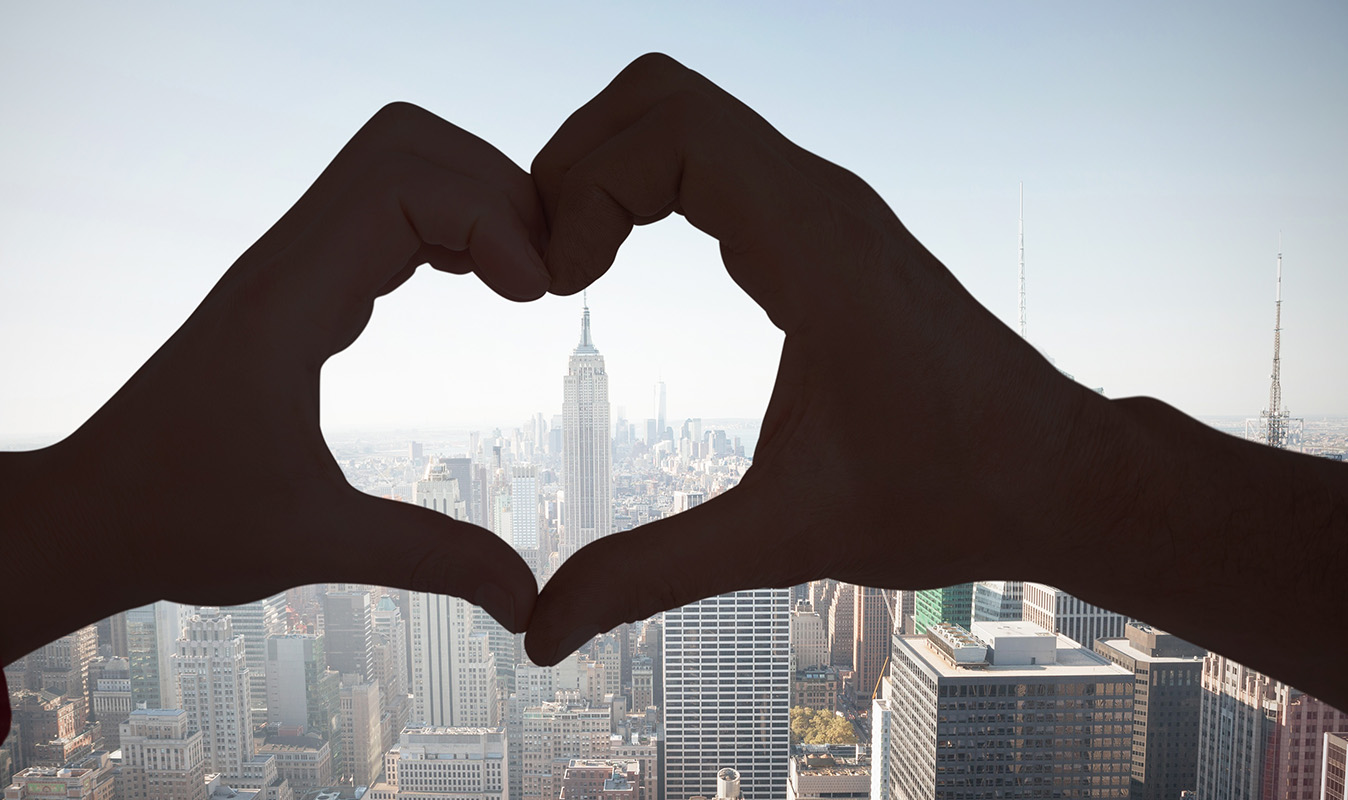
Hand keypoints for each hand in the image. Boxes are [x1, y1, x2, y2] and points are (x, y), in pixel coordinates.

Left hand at [0, 103, 545, 662]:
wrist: (91, 514)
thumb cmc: (180, 523)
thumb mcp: (315, 544)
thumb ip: (432, 558)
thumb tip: (529, 599)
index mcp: (287, 305)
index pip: (403, 186)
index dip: (491, 218)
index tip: (536, 295)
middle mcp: (286, 262)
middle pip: (405, 144)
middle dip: (495, 187)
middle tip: (544, 274)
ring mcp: (289, 264)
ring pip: (395, 163)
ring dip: (474, 198)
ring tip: (525, 278)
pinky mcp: (297, 284)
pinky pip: (383, 207)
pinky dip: (447, 223)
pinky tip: (483, 284)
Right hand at [522, 54, 1117, 663]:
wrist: (1058, 475)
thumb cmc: (949, 495)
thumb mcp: (786, 539)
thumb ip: (654, 575)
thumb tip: (542, 630)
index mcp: (813, 248)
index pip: (671, 129)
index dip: (586, 186)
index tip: (562, 285)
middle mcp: (821, 200)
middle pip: (661, 94)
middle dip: (577, 161)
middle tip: (546, 262)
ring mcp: (825, 204)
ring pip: (685, 113)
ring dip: (608, 168)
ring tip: (571, 263)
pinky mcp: (824, 224)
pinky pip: (713, 155)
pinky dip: (646, 184)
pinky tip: (621, 260)